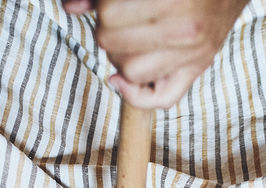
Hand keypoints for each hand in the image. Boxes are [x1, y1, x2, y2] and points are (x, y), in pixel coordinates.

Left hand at [63, 0, 248, 108]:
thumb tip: (71, 7)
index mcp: (170, 0)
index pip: (108, 15)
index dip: (103, 8)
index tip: (113, 4)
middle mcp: (183, 29)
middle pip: (113, 42)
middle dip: (107, 30)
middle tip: (120, 19)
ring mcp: (191, 55)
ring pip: (128, 71)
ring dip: (119, 56)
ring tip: (128, 39)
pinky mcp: (195, 70)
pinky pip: (158, 99)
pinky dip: (134, 95)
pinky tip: (119, 79)